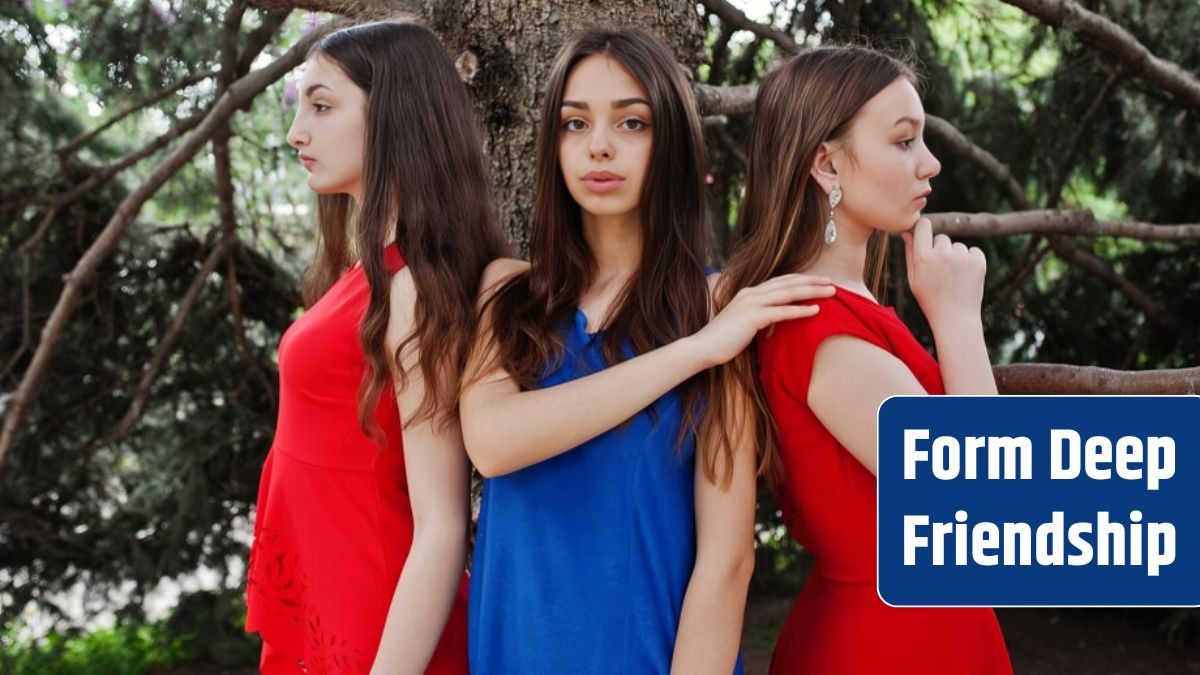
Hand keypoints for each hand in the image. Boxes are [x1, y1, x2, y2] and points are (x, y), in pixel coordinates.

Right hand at [692, 274, 834, 367]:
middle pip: (788, 283)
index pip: (780, 281)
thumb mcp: (742, 324)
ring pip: (788, 293)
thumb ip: (757, 318)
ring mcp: (752, 303)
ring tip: (831, 292)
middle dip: (811, 281)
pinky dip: (800, 310)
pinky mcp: (753, 317)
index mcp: (748, 293)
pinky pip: (782, 312)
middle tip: (831, 281)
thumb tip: (772, 322)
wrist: (703, 347)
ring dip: (812, 291)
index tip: (817, 280)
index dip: (800, 279)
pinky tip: (816, 310)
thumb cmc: (721, 340)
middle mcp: (751, 293)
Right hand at [901, 217, 985, 329]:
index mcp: (923, 258)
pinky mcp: (978, 261)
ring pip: (957, 246)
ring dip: (955, 257)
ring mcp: (961, 257)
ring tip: (953, 278)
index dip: (923, 228)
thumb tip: (907, 232)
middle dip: (940, 250)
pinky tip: (965, 277)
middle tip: (940, 272)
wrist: (955, 318)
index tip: (924, 234)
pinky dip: (970, 260)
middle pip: (941, 238)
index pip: (923, 225)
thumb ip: (910, 253)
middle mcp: (942, 254)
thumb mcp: (913, 278)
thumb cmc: (930, 299)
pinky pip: (973, 251)